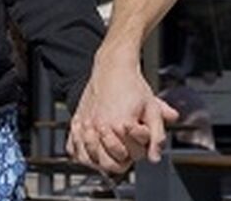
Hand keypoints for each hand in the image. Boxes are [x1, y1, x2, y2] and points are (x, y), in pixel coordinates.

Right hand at [66, 57, 177, 174]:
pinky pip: (74, 150)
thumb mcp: (152, 109)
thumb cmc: (133, 86)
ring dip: (102, 160)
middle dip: (123, 158)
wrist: (113, 67)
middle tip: (128, 147)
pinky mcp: (76, 122)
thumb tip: (154, 158)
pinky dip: (82, 155)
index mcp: (121, 125)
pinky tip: (93, 150)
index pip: (134, 156)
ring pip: (90, 160)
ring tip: (112, 151)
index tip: (140, 137)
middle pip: (110, 164)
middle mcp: (100, 127)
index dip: (142, 149)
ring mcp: (86, 125)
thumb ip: (157, 136)